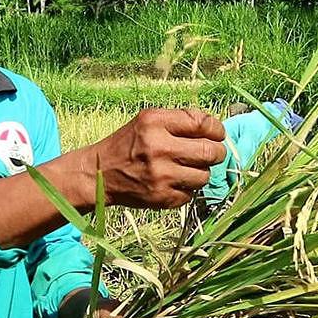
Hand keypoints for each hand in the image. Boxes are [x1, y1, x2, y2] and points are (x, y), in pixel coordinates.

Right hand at [88, 109, 226, 208]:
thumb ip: (180, 120)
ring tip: (188, 168)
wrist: (100, 173)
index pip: (203, 123)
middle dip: (217, 152)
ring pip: (205, 176)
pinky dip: (187, 188)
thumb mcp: (148, 120)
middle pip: (210, 152)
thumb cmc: (129, 144)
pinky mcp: (162, 197)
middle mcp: (158, 148)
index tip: (217, 134)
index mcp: (155, 122)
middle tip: (212, 152)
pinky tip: (174, 181)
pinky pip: (192, 194)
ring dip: (201, 172)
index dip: (217, 129)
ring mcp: (161, 175)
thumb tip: (215, 129)